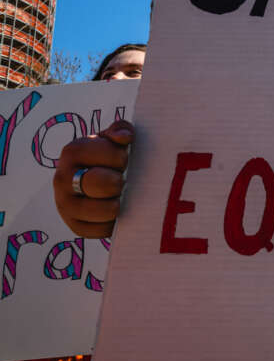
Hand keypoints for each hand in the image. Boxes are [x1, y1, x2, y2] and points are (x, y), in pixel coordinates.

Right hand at [52, 121, 133, 237]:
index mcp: (73, 151)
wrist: (91, 181)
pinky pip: (104, 230)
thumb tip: (123, 137)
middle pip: (107, 184)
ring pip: (108, 210)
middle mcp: (62, 178)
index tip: (120, 159)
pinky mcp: (74, 226)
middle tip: (118, 180)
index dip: (123, 159)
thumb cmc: (107, 156)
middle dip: (120, 181)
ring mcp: (65, 204)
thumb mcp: (113, 138)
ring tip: (116, 196)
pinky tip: (112, 212)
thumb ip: (120, 129)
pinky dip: (114, 223)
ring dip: (118, 203)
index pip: (114, 156)